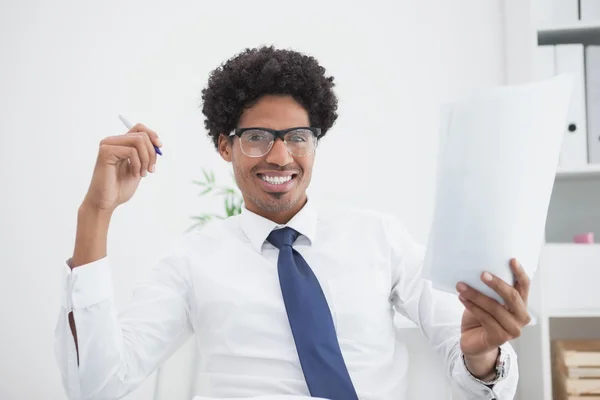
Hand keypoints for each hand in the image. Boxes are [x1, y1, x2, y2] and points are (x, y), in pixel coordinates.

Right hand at [82, 123, 161, 211]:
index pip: (139, 128)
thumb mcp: (139, 168)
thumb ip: (146, 155)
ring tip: (142, 173)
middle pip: (142, 135)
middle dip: (152, 153)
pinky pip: (132, 151)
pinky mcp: (106, 152)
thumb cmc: (119, 187)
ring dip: (146, 159)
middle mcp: (112, 141)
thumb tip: (158, 144)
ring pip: (138, 141)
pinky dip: (138, 165)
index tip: (160, 147)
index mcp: (120, 143)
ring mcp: (108, 145)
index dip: (152, 135)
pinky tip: (134, 175)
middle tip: (151, 170)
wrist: (106, 202)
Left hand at [457, 259, 530, 375]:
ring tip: (461, 285)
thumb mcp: (488, 300)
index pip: (524, 286)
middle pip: (512, 297)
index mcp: (521, 304)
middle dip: (497, 284)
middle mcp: (522, 317)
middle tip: (482, 274)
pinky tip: (462, 298)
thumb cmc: (481, 317)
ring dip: (476, 294)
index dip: (519, 273)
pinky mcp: (500, 338)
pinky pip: (485, 318)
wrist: (473, 342)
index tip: (511, 259)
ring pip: (495, 307)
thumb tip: (479, 268)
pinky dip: (472, 306)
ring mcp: (513, 329)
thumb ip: (490, 289)